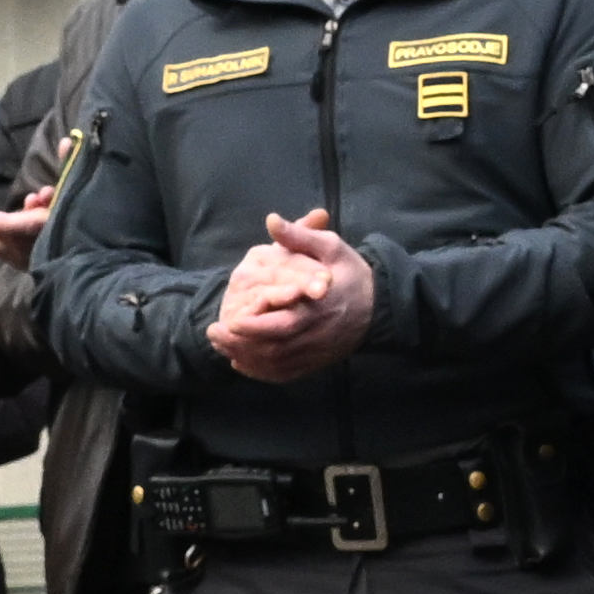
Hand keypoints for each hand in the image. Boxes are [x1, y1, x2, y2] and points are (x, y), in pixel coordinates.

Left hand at [202, 209, 381, 376]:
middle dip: (241, 344)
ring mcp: (316, 352)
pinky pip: (285, 374)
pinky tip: (241, 363)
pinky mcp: (316, 362)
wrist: (380, 306)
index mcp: (318, 307)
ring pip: (276, 364)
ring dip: (246, 358)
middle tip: (214, 332)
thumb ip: (299, 236)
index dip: (255, 327)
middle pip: (274, 348)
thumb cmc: (351, 273)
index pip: (284, 324)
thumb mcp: (330, 247)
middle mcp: (316, 334)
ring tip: (220, 346)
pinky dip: (261, 372)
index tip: (230, 319)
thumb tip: (271, 220)